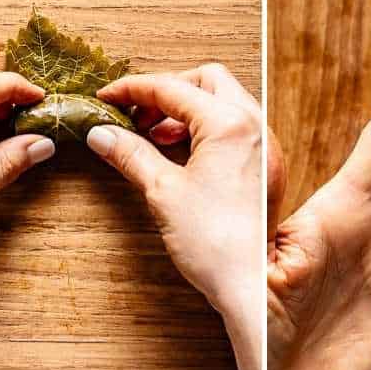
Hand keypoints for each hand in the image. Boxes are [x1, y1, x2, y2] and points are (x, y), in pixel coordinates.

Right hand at [86, 64, 261, 369]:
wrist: (252, 288)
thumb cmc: (213, 244)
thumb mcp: (162, 191)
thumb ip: (130, 153)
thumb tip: (101, 134)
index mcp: (230, 124)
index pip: (171, 88)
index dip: (132, 89)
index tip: (108, 97)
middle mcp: (255, 126)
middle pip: (206, 81)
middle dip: (167, 91)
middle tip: (137, 115)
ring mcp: (267, 145)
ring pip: (223, 101)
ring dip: (186, 110)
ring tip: (155, 137)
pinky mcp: (269, 166)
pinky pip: (235, 127)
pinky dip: (205, 129)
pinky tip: (181, 154)